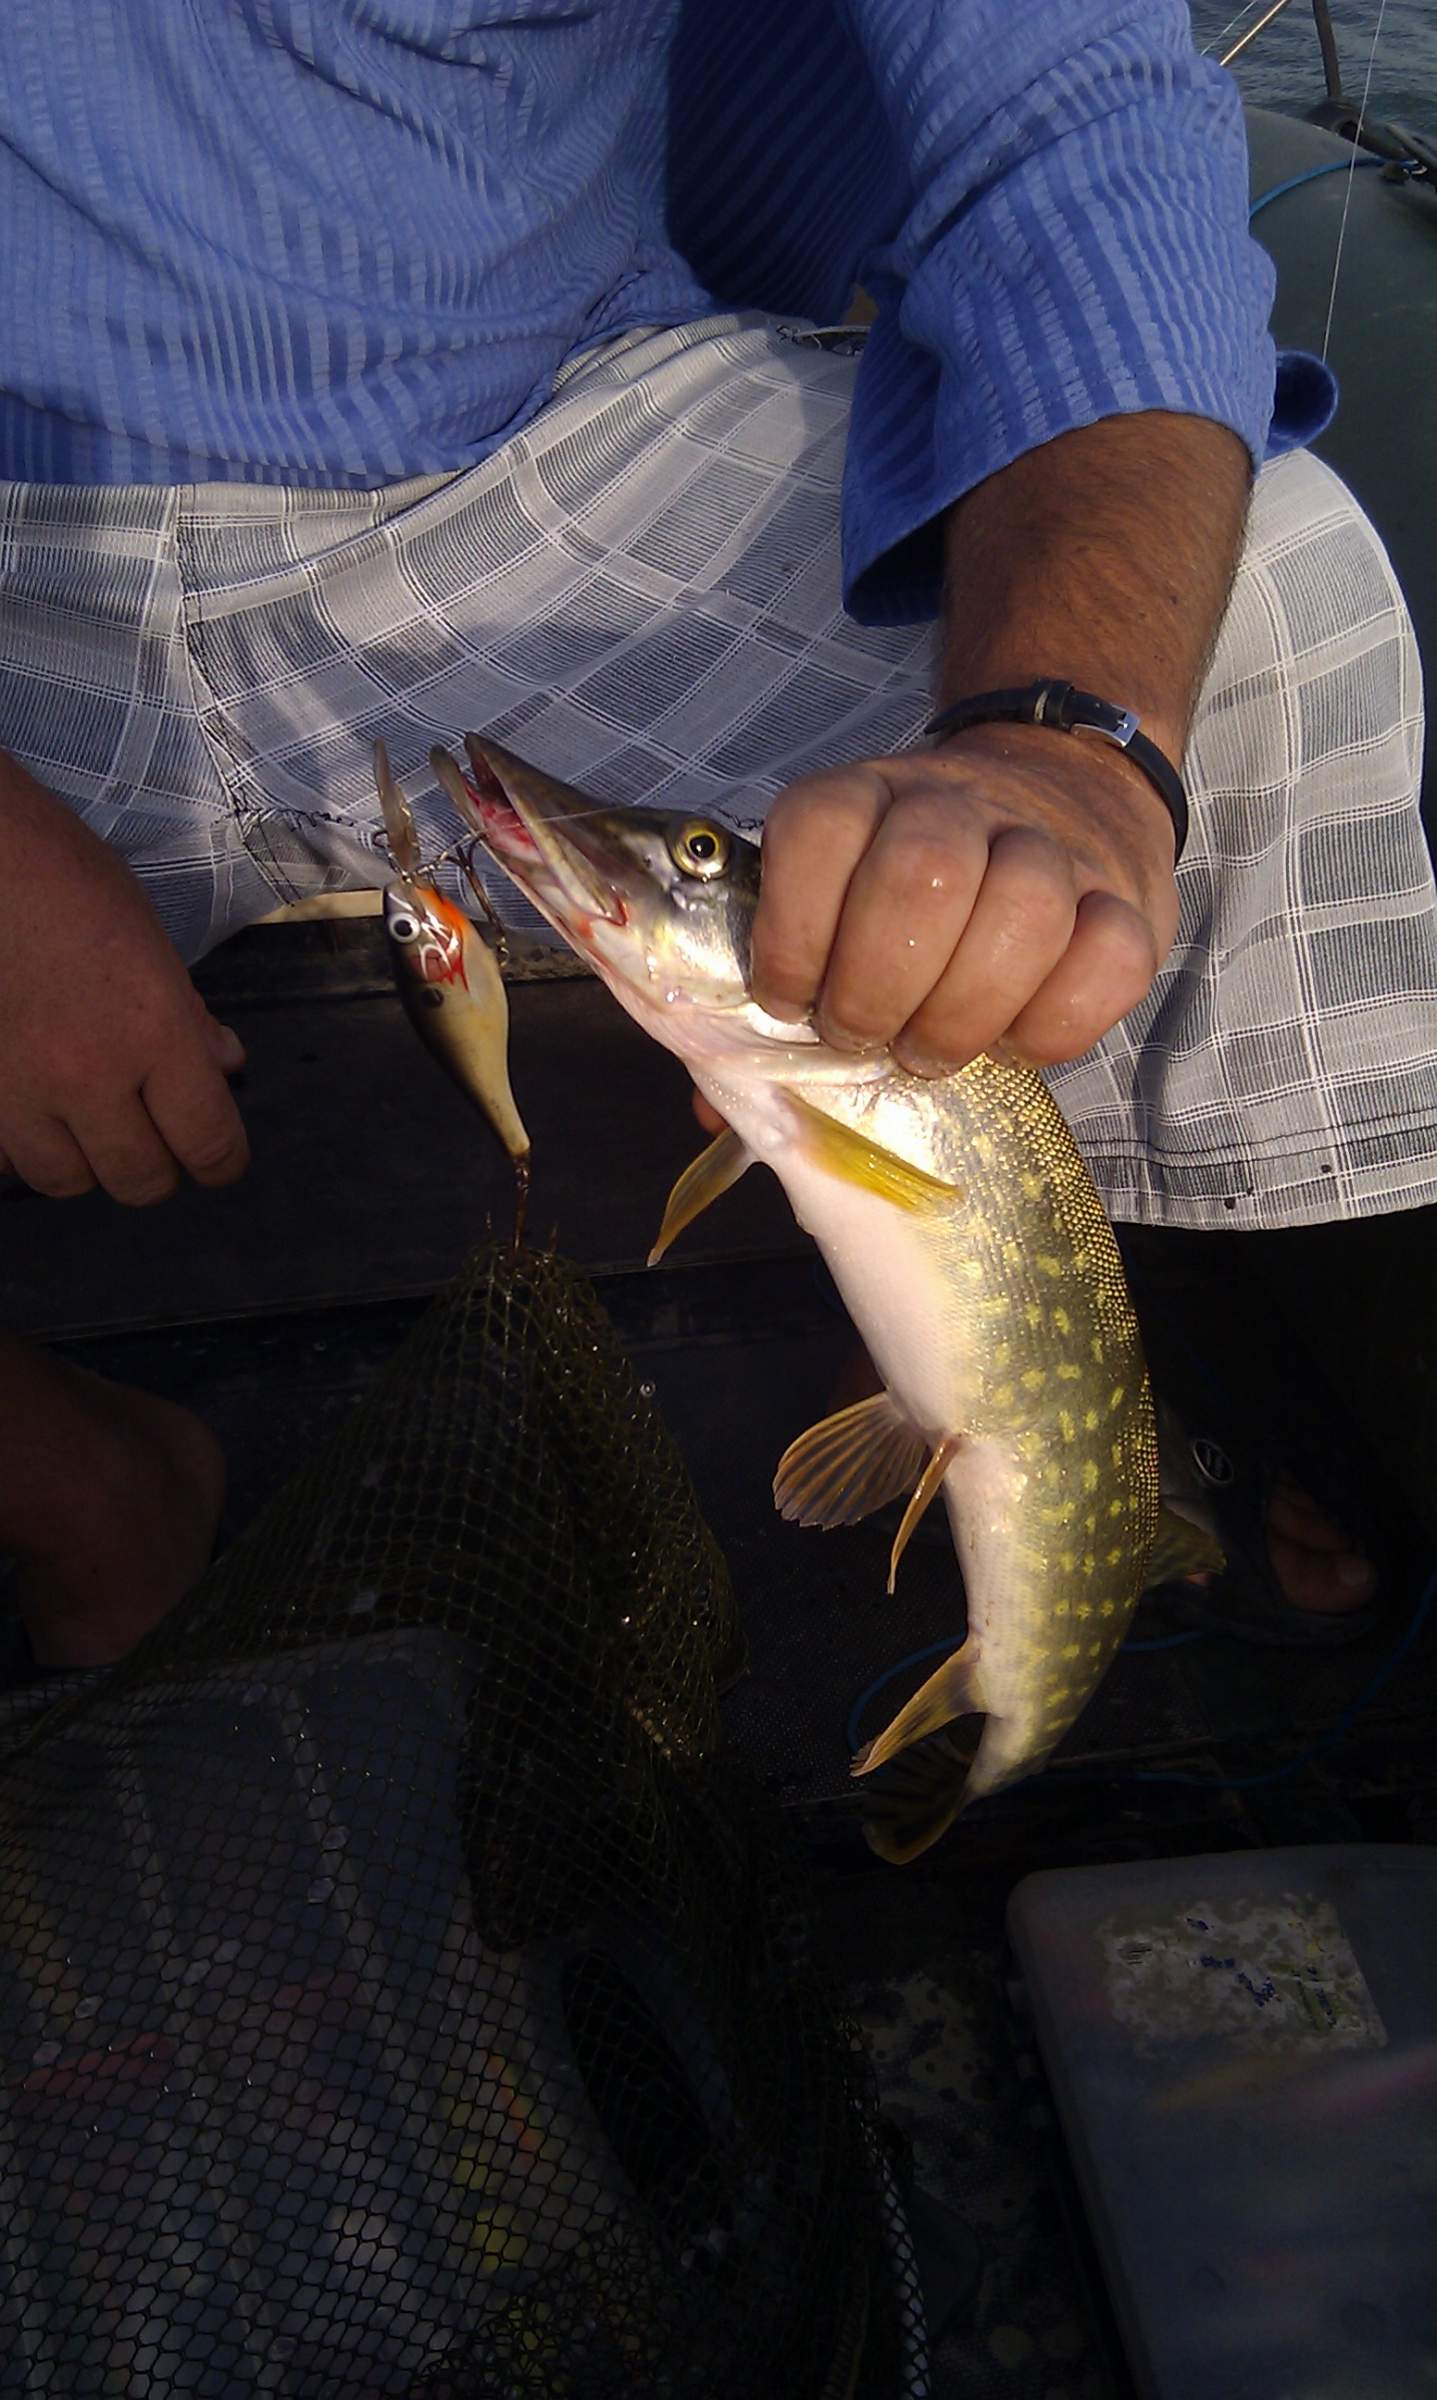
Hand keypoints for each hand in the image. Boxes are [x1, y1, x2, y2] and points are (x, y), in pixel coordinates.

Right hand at [0, 756, 248, 1202]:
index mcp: (156, 1034)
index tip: (221, 1160)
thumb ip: (189, 1017)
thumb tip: (224, 1064)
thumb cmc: (68, 883)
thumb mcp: (152, 941)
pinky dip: (23, 1148)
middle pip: (140, 1180)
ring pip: (67, 1181)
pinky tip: (32, 1112)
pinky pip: (6, 1159)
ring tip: (89, 1125)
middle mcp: (91, 1076)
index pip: (208, 1142)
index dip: (224, 1162)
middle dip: (159, 1167)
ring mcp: (22, 1090)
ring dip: (87, 1162)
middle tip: (156, 1137)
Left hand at [749, 723, 1180, 1073]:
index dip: (793, 930)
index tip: (788, 997)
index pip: (818, 829)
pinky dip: (1056, 1023)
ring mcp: (1051, 846)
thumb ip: (774, 987)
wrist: (1065, 785)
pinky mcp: (1127, 899)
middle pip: (921, 873)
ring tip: (932, 1053)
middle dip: (878, 985)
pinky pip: (1108, 961)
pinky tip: (1016, 1040)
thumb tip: (711, 1111)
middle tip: (865, 1039)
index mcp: (867, 795)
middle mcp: (959, 804)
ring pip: (1023, 908)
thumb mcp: (835, 897)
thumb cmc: (918, 883)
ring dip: (965, 1011)